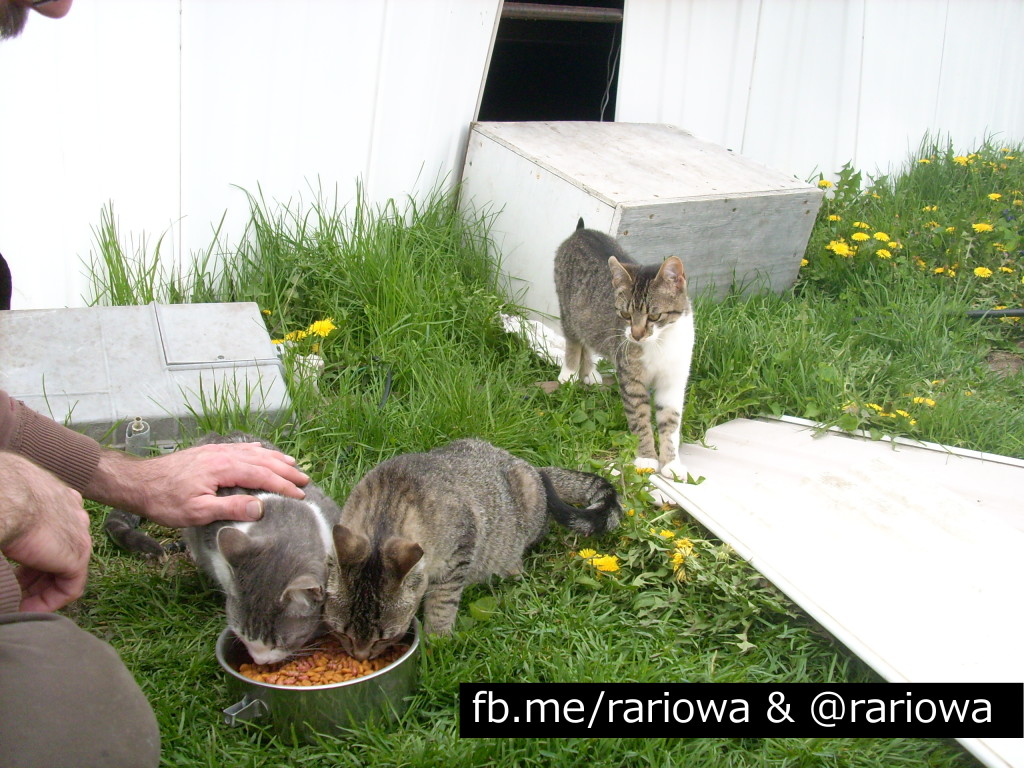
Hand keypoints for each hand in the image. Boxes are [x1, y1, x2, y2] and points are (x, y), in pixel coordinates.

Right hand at [0, 452, 91, 611]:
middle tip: (13, 595)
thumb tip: (8, 537)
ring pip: (63, 572)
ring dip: (39, 593)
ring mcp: (79, 535)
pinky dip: (49, 602)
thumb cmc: (2, 498)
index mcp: (58, 500)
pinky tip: (27, 610)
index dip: (30, 559)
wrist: (6, 499)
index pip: (51, 535)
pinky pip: (69, 587)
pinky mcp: (77, 556)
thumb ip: (14, 521)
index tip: (12, 575)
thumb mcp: (10, 508)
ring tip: (17, 607)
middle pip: (58, 554)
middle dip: (34, 580)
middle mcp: (73, 515)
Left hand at [83, 441, 309, 527]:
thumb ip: (230, 507)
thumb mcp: (197, 511)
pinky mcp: (208, 452)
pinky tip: (261, 451)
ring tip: (291, 463)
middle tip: (305, 479)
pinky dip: (256, 450)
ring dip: (274, 458)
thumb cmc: (166, 500)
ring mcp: (215, 451)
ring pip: (253, 451)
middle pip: (262, 460)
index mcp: (223, 467)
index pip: (262, 475)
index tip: (300, 495)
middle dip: (285, 470)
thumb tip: (260, 506)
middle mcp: (223, 454)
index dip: (283, 485)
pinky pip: (240, 448)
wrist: (139, 483)